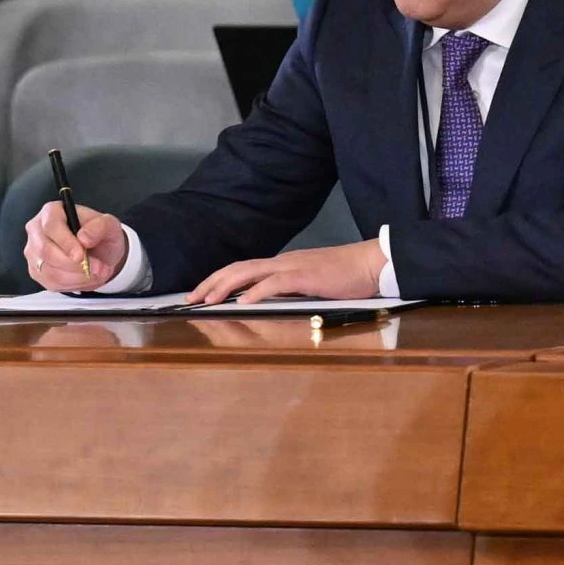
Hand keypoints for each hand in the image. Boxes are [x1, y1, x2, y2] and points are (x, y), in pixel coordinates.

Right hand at [23, 202, 129, 291]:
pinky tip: (87, 278)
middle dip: (75, 265)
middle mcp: (37, 231)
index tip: (82, 255)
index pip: (51, 226)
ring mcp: (33, 252)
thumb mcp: (109, 225)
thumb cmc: (100, 234)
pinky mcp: (36, 271)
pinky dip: (73, 284)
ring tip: (99, 273)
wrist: (99, 251)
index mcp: (51, 212)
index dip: (66, 243)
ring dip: (78, 276)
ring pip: (49, 270)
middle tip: (98, 269)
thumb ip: (99, 226)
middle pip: (46, 251)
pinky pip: (51, 282)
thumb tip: (83, 238)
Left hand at [189, 241, 385, 304]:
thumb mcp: (313, 281)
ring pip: (249, 272)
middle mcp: (283, 262)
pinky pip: (276, 283)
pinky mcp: (307, 276)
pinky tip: (244, 301)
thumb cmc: (348, 275)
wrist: (373, 263)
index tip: (201, 293)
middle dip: (211, 282)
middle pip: (237, 268)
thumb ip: (292, 288)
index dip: (218, 279)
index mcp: (283, 264)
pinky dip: (257, 291)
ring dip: (225, 285)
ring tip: (206, 299)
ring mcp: (294, 267)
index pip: (243, 268)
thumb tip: (270, 300)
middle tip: (190, 297)